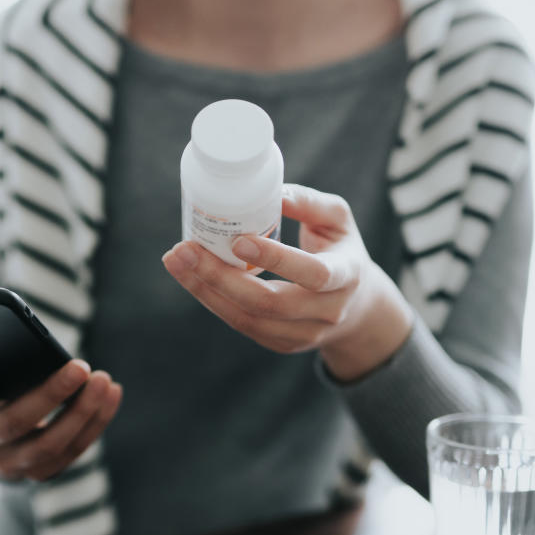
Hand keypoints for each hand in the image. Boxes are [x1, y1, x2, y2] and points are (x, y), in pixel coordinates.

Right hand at [0, 337, 122, 480]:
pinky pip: (74, 450)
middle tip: (81, 366)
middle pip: (16, 422)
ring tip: (104, 380)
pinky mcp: (39, 472)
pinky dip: (97, 421)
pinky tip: (113, 393)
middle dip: (51, 394)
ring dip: (84, 412)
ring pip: (52, 444)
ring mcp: (10, 464)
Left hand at [162, 183, 414, 381]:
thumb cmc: (342, 250)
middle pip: (269, 303)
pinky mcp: (282, 344)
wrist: (358, 306)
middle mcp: (327, 311)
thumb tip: (270, 190)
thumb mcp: (338, 219)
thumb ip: (309, 202)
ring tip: (177, 260)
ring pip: (248, 318)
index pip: (313, 274)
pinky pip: (241, 324)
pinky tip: (191, 277)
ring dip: (206, 290)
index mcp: (347, 276)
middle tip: (186, 249)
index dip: (276, 259)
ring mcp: (303, 334)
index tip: (239, 240)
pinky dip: (212, 300)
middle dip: (221, 277)